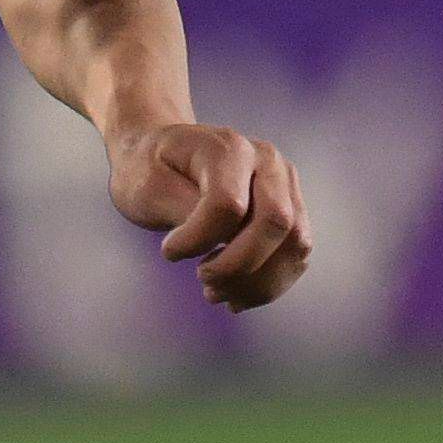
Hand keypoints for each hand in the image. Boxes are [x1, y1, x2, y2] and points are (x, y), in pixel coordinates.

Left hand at [105, 121, 315, 310]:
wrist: (162, 160)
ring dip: (257, 282)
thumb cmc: (149, 172)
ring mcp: (285, 185)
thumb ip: (184, 209)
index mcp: (227, 147)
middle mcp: (266, 160)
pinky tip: (234, 294)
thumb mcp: (146, 187)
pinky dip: (268, 285)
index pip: (228, 203)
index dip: (198, 240)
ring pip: (295, 244)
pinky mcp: (292, 210)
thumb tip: (225, 239)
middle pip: (275, 222)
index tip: (168, 252)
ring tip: (215, 292)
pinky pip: (297, 257)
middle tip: (201, 279)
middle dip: (238, 266)